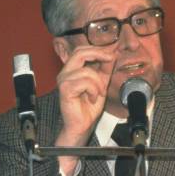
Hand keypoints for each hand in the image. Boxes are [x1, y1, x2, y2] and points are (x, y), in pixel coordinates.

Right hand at [55, 46, 113, 175]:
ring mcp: (64, 80)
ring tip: (99, 93)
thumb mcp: (100, 84)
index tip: (111, 55)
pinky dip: (93, 90)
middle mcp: (65, 73)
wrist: (82, 125)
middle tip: (109, 60)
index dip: (97, 50)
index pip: (81, 51)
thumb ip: (104, 70)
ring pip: (86, 71)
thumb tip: (111, 55)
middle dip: (98, 54)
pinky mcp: (65, 89)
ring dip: (98, 82)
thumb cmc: (87, 108)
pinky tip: (92, 98)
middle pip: (79, 53)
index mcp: (72, 70)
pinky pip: (85, 82)